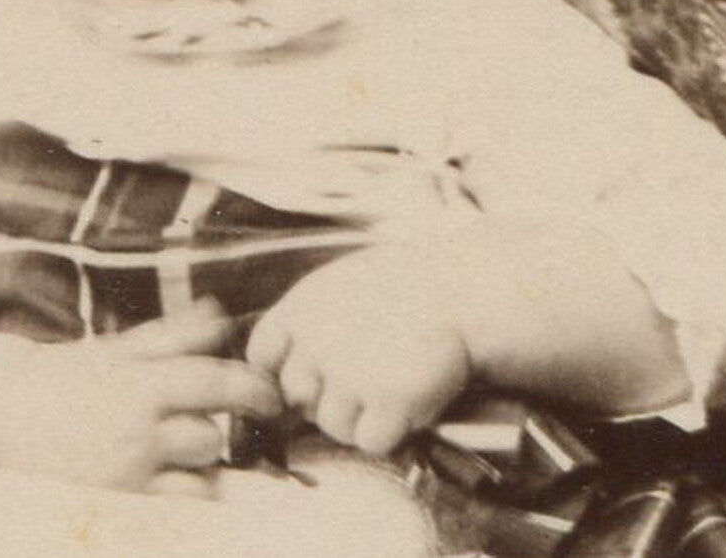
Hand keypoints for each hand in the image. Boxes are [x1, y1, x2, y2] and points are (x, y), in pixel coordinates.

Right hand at [0, 301, 281, 494]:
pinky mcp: (115, 513)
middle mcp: (135, 435)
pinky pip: (172, 518)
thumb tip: (220, 316)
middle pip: (209, 440)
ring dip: (200, 475)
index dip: (255, 390)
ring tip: (179, 463)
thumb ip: (172, 336)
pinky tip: (165, 489)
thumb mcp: (118, 352)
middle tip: (208, 430)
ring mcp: (124, 480)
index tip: (272, 396)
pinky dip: (179, 506)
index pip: (217, 385)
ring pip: (197, 486)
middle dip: (218, 436)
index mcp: (140, 386)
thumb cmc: (66, 381)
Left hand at [247, 244, 469, 455]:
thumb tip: (288, 358)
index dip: (284, 367)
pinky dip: (391, 431)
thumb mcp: (344, 282)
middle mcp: (317, 344)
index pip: (262, 355)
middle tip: (364, 377)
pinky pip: (370, 442)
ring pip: (333, 425)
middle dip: (325, 395)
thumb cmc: (410, 283)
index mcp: (302, 307)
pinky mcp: (386, 405)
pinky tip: (408, 400)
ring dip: (360, 417)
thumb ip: (310, 319)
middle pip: (298, 397)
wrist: (463, 290)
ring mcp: (349, 378)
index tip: (310, 370)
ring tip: (392, 384)